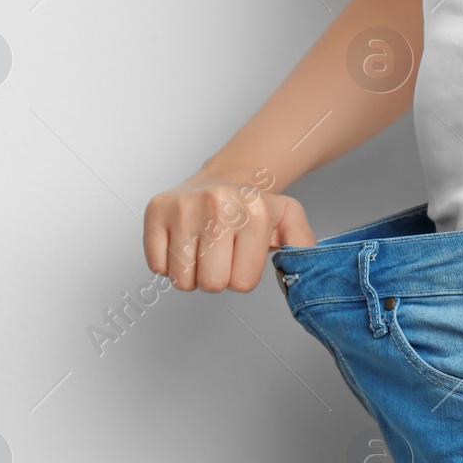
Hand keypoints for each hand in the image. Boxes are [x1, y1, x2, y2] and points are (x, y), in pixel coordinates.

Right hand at [143, 168, 315, 291]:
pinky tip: (182, 243)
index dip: (242, 276)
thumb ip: (303, 244)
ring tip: (202, 250)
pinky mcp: (156, 210)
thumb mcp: (287, 219)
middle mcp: (217, 205)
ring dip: (192, 273)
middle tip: (220, 255)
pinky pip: (157, 265)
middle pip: (211, 283)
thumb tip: (306, 268)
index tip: (241, 256)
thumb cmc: (251, 207)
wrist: (222, 178)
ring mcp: (183, 206)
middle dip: (216, 277)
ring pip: (182, 279)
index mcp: (252, 212)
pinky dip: (168, 262)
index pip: (241, 284)